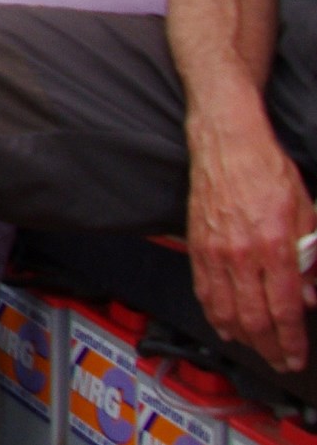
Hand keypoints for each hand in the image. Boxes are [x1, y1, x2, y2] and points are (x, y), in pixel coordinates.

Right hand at [186, 101, 316, 369]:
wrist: (226, 143)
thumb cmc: (266, 169)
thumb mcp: (305, 211)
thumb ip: (310, 256)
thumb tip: (310, 295)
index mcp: (275, 245)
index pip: (285, 308)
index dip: (292, 339)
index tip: (297, 354)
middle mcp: (242, 254)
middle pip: (254, 318)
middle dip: (269, 347)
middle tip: (281, 361)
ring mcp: (215, 251)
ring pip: (226, 310)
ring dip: (242, 337)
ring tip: (257, 349)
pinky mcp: (197, 244)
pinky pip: (204, 290)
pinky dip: (214, 313)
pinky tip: (224, 325)